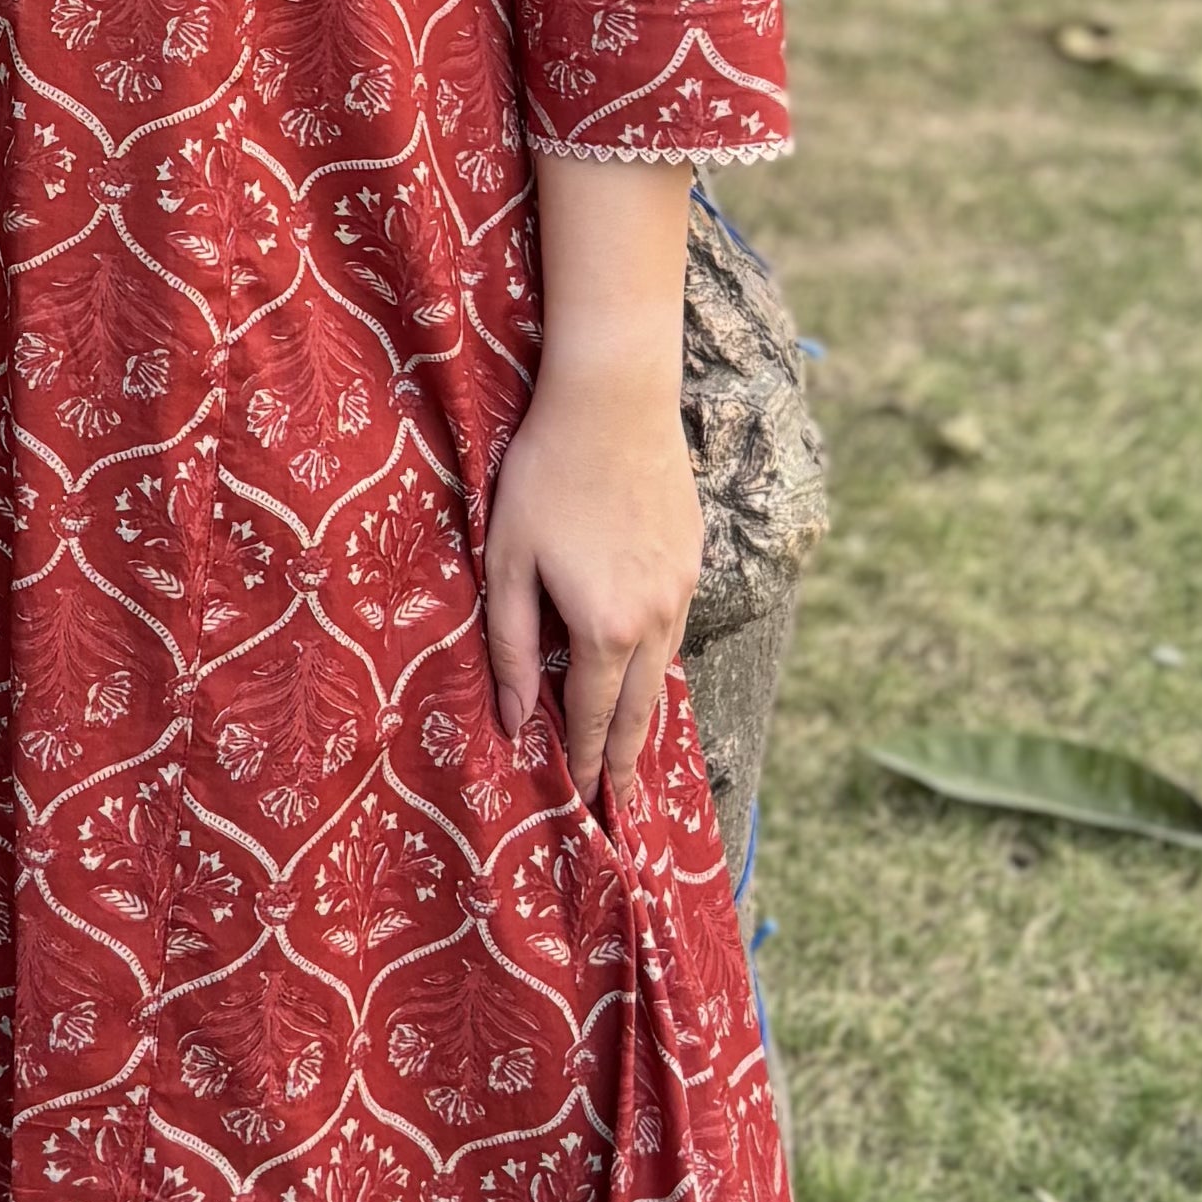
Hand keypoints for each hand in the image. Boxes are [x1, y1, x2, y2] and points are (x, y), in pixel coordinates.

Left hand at [482, 346, 700, 818]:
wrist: (615, 399)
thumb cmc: (545, 475)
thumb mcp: (508, 561)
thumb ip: (508, 644)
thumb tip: (514, 718)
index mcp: (605, 628)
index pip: (591, 716)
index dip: (584, 761)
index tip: (583, 802)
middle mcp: (655, 619)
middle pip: (639, 709)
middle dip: (626, 758)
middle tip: (621, 800)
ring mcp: (682, 588)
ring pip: (664, 670)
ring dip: (645, 713)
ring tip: (631, 747)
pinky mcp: (693, 557)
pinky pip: (675, 629)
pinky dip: (659, 663)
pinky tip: (646, 669)